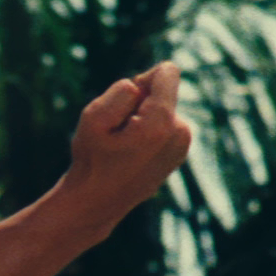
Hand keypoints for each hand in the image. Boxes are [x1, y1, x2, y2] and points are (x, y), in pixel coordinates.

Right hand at [61, 62, 192, 233]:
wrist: (97, 202)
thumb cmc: (92, 160)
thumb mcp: (93, 118)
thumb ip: (122, 90)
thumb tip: (143, 86)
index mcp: (162, 124)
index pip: (168, 73)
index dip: (142, 79)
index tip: (125, 105)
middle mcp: (180, 134)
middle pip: (163, 92)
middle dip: (141, 102)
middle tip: (119, 133)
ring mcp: (182, 146)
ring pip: (163, 109)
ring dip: (143, 118)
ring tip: (124, 145)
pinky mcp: (179, 153)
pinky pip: (164, 125)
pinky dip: (148, 132)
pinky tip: (133, 154)